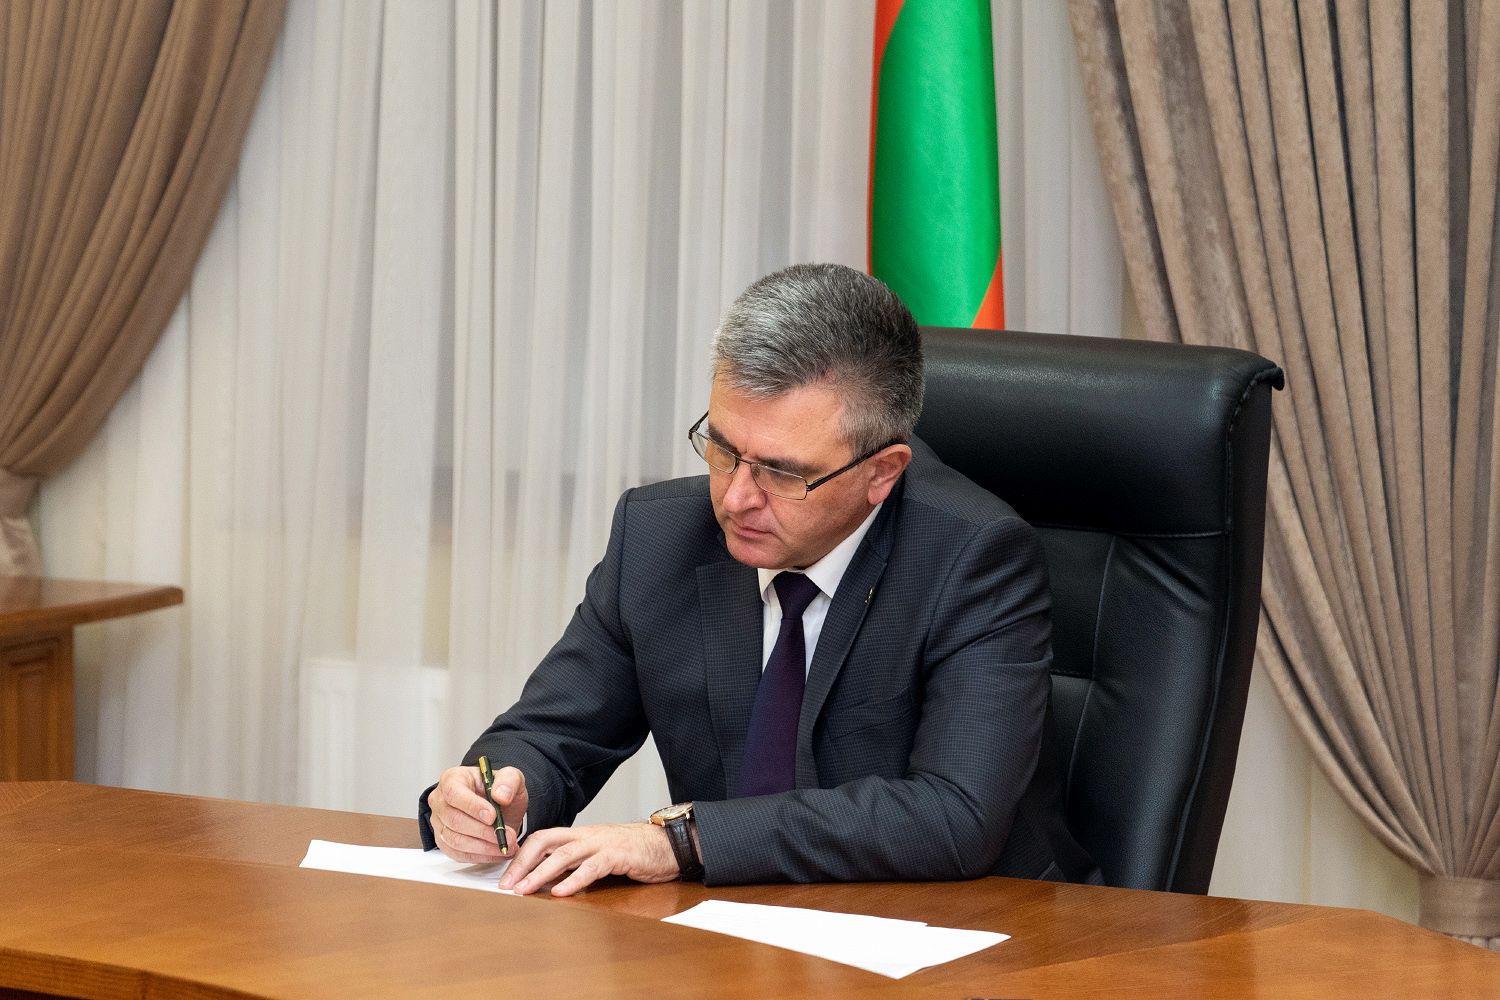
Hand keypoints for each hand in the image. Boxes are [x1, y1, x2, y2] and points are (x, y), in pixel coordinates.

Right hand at [427, 764, 526, 863]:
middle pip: (454, 820)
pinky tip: (496, 853)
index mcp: (452, 779)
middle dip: (483, 831)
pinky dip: (479, 856)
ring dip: (483, 847)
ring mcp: (439, 823)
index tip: (493, 816)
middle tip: (507, 836)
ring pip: (455, 840)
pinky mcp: (444, 842)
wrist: (499, 808)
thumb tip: (500, 795)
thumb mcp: (511, 778)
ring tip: (506, 846)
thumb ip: (509, 781)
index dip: (472, 806)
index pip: (454, 793)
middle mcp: (440, 801)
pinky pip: (457, 854)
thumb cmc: (499, 791)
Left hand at [497, 823, 678, 896]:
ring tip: (525, 890)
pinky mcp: (618, 855)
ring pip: (564, 855)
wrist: (668, 844)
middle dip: (522, 864)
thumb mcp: (599, 853)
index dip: (521, 857)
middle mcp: (586, 836)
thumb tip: (548, 877)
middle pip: (545, 842)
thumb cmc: (633, 851)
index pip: (541, 839)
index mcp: (579, 835)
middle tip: (506, 886)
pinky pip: (592, 867)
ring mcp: (602, 844)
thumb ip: (576, 861)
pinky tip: (561, 893)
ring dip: (541, 874)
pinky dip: (574, 880)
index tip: (506, 877)